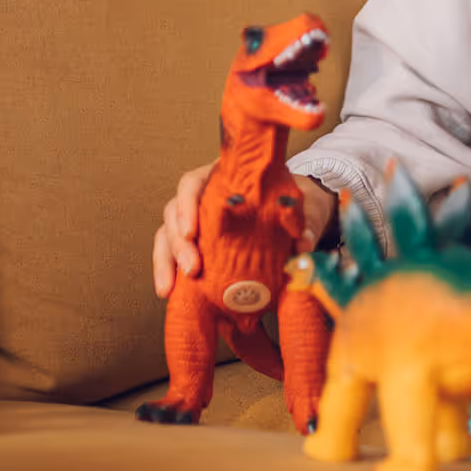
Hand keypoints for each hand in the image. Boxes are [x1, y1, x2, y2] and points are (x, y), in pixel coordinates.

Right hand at [151, 163, 335, 298]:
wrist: (288, 218)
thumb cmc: (285, 206)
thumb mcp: (296, 211)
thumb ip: (301, 224)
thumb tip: (304, 245)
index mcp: (220, 178)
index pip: (193, 183)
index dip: (187, 204)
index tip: (192, 231)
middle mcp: (200, 196)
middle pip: (174, 211)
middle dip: (178, 242)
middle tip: (191, 269)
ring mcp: (192, 220)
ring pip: (167, 234)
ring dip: (166, 261)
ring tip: (170, 289)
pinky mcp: (191, 243)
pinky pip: (171, 255)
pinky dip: (168, 273)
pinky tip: (168, 292)